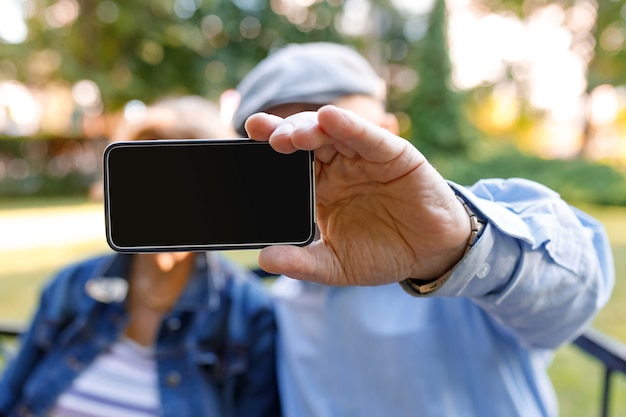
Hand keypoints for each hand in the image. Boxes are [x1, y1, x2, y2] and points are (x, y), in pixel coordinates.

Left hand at [245, 105, 470, 285]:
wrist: (429, 254)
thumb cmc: (381, 253)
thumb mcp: (336, 264)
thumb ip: (303, 263)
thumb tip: (265, 259)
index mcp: (319, 188)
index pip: (288, 163)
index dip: (266, 151)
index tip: (243, 144)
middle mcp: (338, 166)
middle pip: (305, 140)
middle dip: (282, 133)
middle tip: (264, 135)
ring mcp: (363, 157)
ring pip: (332, 132)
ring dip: (310, 127)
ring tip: (291, 135)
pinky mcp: (392, 153)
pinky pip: (367, 137)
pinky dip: (350, 126)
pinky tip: (331, 118)